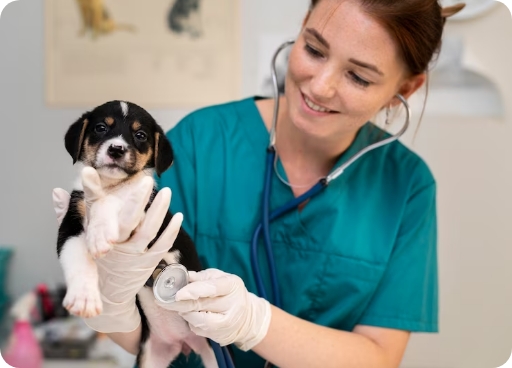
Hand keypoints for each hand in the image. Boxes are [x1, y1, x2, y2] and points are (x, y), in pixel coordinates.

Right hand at [52, 167, 182, 332]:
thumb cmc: (93, 264)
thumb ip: (66, 215)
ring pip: (150, 230)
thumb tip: (57, 192)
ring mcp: (136, 256)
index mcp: (101, 241)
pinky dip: (171, 230)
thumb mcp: (77, 243)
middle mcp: (119, 249)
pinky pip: (163, 244)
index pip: (108, 216)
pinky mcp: (150, 263)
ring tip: (167, 191)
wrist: (108, 296)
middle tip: (148, 180)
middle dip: (141, 199)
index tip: (130, 180)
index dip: (119, 198)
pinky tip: (179, 215)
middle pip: (132, 221)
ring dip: (160, 210)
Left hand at [156, 268, 271, 350]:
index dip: (194, 291)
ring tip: (180, 307)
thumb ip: (201, 278)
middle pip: (201, 305)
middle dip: (179, 303)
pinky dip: (191, 322)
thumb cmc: (228, 292)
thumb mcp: (219, 278)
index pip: (212, 288)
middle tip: (162, 300)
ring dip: (184, 313)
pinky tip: (191, 316)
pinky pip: (199, 329)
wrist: (246, 316)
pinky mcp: (220, 335)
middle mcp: (232, 304)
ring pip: (198, 320)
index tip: (177, 294)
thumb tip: (182, 276)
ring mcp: (227, 322)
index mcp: (232, 285)